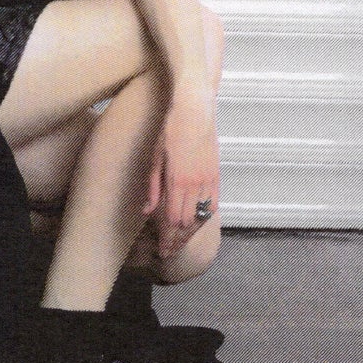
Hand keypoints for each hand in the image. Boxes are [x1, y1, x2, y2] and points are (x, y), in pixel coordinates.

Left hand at [143, 98, 220, 257]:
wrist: (195, 110)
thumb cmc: (170, 130)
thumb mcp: (154, 158)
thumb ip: (152, 187)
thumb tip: (147, 211)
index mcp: (178, 181)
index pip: (173, 220)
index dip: (168, 238)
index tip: (162, 251)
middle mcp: (196, 184)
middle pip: (188, 222)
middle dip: (178, 240)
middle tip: (170, 252)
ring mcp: (208, 179)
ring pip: (201, 215)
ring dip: (191, 231)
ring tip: (181, 241)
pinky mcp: (216, 173)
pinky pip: (213, 202)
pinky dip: (204, 216)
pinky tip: (198, 222)